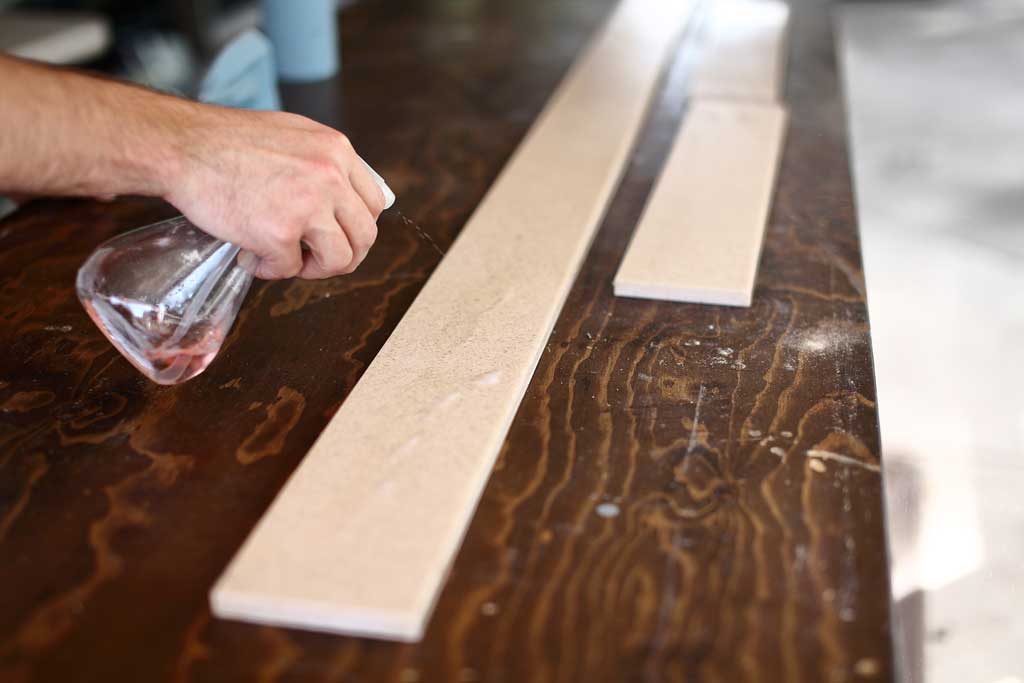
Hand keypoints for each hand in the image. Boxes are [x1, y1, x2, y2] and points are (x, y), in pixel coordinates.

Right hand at [163, 104, 386, 279]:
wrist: (182, 145)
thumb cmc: (226, 141)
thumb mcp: (293, 134)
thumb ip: (323, 163)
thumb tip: (344, 199)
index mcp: (336, 151)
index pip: (374, 202)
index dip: (357, 227)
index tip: (336, 235)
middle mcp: (330, 177)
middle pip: (365, 236)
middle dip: (343, 256)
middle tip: (315, 259)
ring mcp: (307, 206)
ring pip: (339, 259)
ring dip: (314, 269)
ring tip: (287, 260)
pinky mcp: (279, 233)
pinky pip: (289, 269)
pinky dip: (270, 269)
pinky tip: (250, 254)